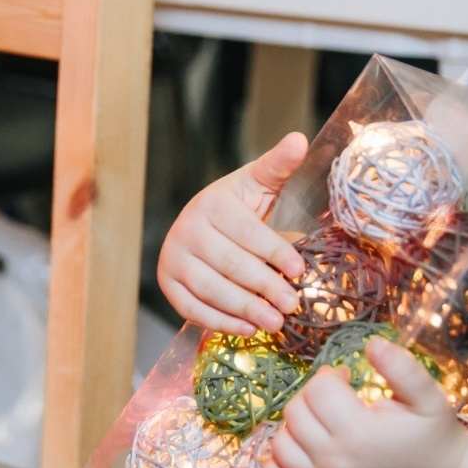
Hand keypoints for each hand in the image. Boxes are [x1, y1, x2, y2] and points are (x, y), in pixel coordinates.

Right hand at [157, 133, 308, 333]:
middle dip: (265, 287)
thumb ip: (279, 165)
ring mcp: (174, 259)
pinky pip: (193, 309)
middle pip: (231, 265)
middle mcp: (187, 230)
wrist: (201, 223)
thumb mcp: (257, 183)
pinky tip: (247, 329)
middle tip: (291, 304)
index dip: (276, 253)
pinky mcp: (168, 284)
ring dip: (245, 309)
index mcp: (212, 205)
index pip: (248, 234)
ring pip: (213, 290)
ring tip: (275, 322)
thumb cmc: (237, 207)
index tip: (300, 271)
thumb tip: (299, 139)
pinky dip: (221, 322)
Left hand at [263, 339, 467, 467]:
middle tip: (337, 397)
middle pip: (295, 413)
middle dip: (312, 396)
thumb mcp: (428, 395)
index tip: (347, 377)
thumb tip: (372, 344)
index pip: (317, 390)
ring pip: (280, 446)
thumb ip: (402, 367)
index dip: (330, 375)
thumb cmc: (434, 434)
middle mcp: (337, 464)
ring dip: (294, 426)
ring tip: (321, 422)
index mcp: (361, 434)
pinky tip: (293, 453)